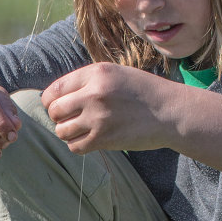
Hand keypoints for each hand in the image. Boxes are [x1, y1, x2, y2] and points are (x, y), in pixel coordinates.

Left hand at [41, 63, 174, 152]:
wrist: (171, 112)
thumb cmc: (143, 92)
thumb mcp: (116, 74)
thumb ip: (87, 81)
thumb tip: (55, 96)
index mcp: (96, 73)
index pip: (55, 90)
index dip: (50, 101)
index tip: (58, 106)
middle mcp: (94, 94)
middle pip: (55, 111)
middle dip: (59, 117)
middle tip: (72, 119)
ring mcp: (98, 118)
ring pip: (62, 131)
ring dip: (68, 133)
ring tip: (82, 130)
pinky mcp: (104, 139)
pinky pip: (75, 147)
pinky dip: (78, 145)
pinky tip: (90, 140)